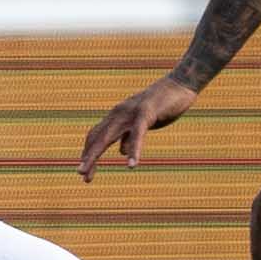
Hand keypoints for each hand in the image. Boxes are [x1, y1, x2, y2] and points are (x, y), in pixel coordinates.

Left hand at [76, 76, 198, 179]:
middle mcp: (118, 114)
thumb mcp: (142, 123)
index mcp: (116, 116)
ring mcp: (130, 112)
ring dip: (95, 155)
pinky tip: (131, 165)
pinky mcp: (146, 112)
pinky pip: (137, 134)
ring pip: (107, 136)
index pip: (96, 136)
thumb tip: (121, 150)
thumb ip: (130, 135)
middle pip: (96, 137)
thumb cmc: (162, 105)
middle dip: (87, 157)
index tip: (84, 172)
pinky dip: (134, 150)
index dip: (89, 153)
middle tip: (80, 175)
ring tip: (88, 174)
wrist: (179, 84)